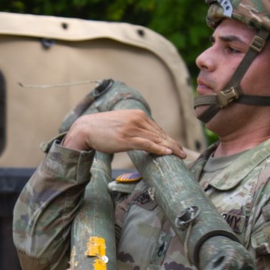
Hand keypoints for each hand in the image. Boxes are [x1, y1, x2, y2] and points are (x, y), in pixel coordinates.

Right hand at [62, 110, 186, 158]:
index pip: (157, 128)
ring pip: (156, 139)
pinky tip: (168, 153)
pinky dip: (159, 149)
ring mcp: (132, 128)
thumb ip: (133, 127)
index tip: (175, 147)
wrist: (85, 129)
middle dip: (173, 144)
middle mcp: (137, 119)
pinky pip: (147, 144)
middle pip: (160, 134)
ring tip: (180, 155)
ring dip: (170, 148)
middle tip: (183, 154)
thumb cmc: (101, 129)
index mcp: (137, 114)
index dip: (168, 139)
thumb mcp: (121, 124)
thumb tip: (142, 138)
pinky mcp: (127, 138)